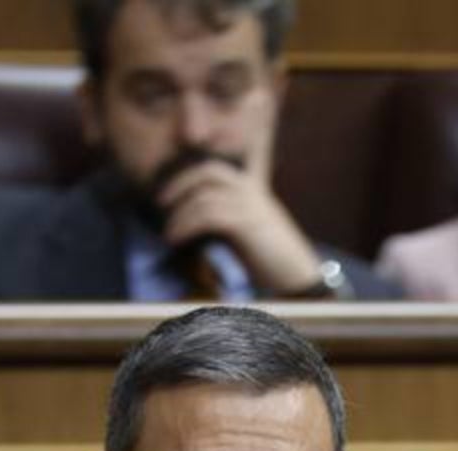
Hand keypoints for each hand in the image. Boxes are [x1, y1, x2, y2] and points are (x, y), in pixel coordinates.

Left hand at [154, 158, 322, 295]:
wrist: (297, 275)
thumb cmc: (271, 258)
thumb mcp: (247, 230)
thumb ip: (226, 217)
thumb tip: (194, 218)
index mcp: (251, 189)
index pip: (213, 168)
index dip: (187, 177)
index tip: (167, 195)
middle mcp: (250, 192)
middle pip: (207, 172)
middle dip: (179, 185)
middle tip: (161, 204)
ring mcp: (249, 206)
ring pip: (203, 199)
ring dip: (179, 216)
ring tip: (169, 235)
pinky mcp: (246, 224)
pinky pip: (207, 216)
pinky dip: (186, 227)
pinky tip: (177, 239)